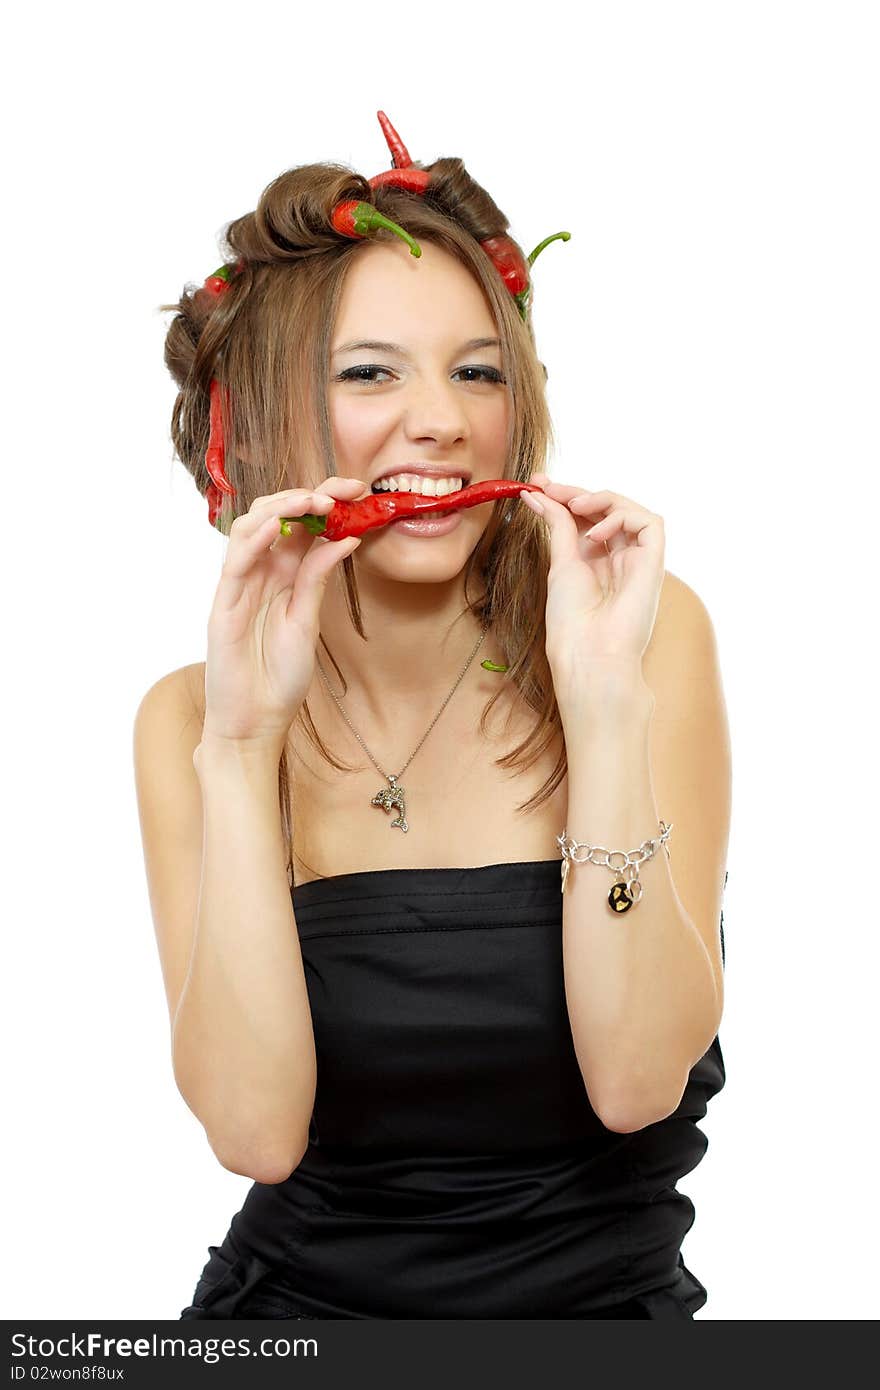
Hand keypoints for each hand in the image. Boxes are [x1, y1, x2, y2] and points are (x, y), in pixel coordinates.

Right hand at [202, 476, 366, 753]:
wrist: (255, 721)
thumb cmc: (279, 677)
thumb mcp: (308, 622)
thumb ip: (317, 580)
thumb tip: (347, 539)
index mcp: (283, 576)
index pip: (301, 525)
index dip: (325, 501)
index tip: (357, 489)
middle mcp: (260, 574)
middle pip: (274, 516)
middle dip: (307, 495)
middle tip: (341, 490)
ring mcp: (239, 586)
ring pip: (249, 528)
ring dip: (279, 507)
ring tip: (313, 502)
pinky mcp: (223, 605)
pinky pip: (235, 562)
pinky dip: (255, 539)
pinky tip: (279, 529)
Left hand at [519, 472, 664, 686]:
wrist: (589, 653)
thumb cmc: (572, 620)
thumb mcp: (560, 563)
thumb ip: (557, 526)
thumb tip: (537, 494)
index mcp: (596, 562)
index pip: (587, 518)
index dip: (566, 497)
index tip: (537, 484)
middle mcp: (620, 558)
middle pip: (607, 510)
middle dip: (577, 492)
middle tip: (547, 485)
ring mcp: (638, 560)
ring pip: (631, 510)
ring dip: (601, 498)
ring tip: (574, 504)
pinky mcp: (655, 562)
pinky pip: (650, 523)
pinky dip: (622, 517)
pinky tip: (596, 534)